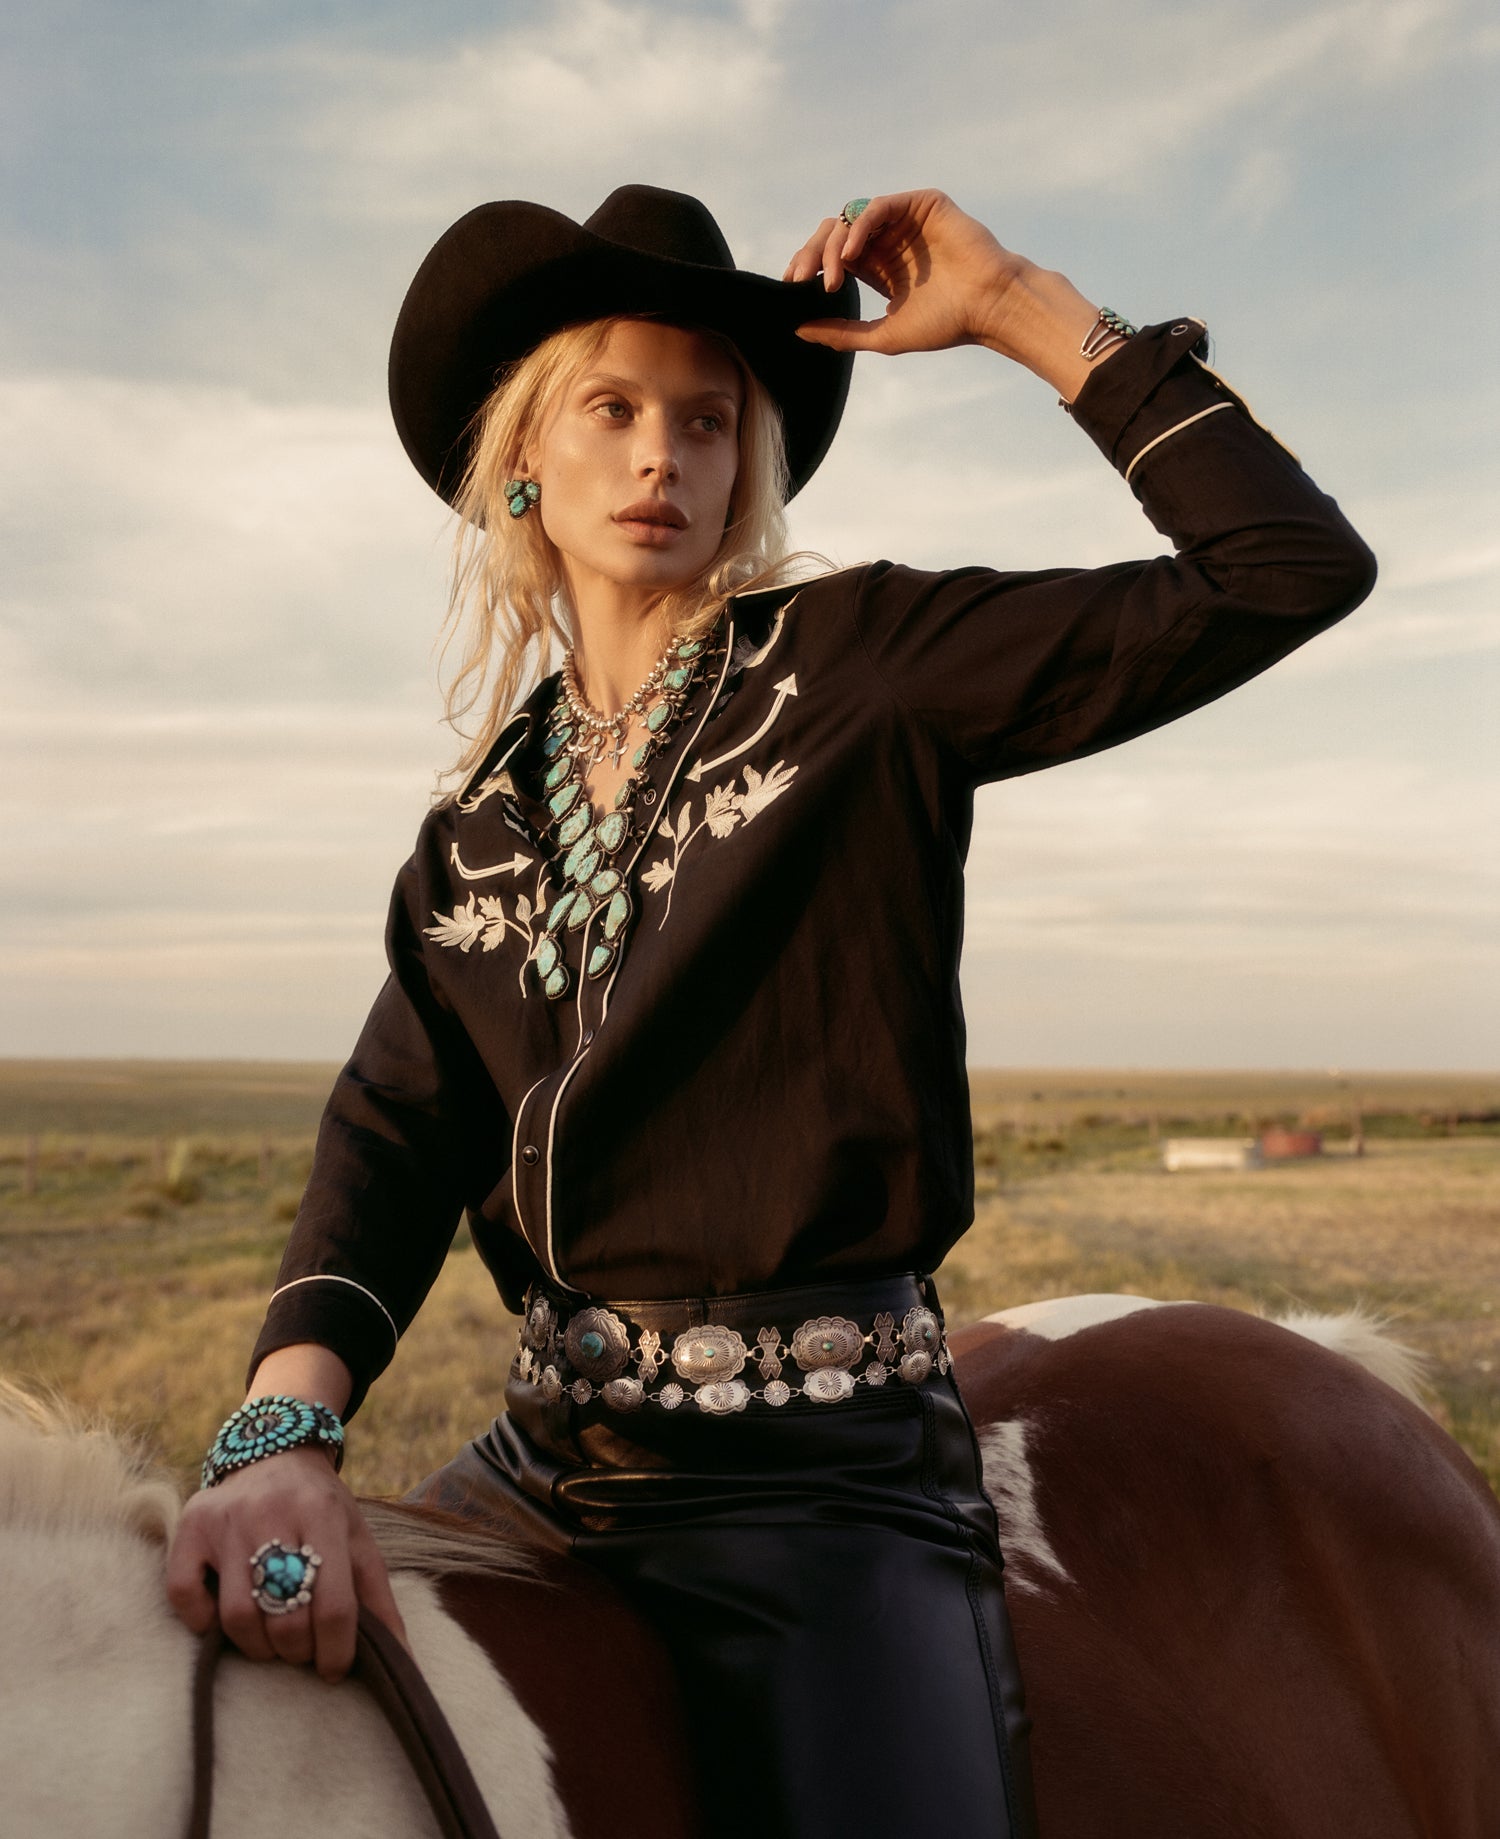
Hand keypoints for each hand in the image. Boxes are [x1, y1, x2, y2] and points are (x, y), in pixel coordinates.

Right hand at [166, 1445, 408, 1681]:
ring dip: (257, 1646)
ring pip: (237, 1617)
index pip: (334, 1605)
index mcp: (324, 1514)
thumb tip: (405, 1663)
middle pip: (285, 1617)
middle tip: (300, 1649)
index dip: (335, 1652)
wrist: (276, 1454)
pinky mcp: (191, 1526)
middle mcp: (273, 1512)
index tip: (332, 1668)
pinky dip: (202, 1620)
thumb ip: (379, 1601)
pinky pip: (184, 1594)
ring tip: (270, 1641)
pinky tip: (222, 1619)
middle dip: (296, 1650)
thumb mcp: (359, 1541)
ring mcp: (227, 1519)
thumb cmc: (324, 1510)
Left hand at [783, 189, 1029, 357]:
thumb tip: (799, 330)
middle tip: (800, 279)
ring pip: (850, 219)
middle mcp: (887, 240)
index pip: (832, 257)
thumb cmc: (945, 324)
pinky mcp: (920, 204)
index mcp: (877, 266)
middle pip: (835, 234)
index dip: (809, 265)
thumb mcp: (883, 334)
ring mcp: (903, 220)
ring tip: (830, 276)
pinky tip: (852, 253)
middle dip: (811, 254)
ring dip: (832, 246)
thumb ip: (842, 333)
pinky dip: (859, 227)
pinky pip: (877, 206)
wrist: (988, 307)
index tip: (793, 287)